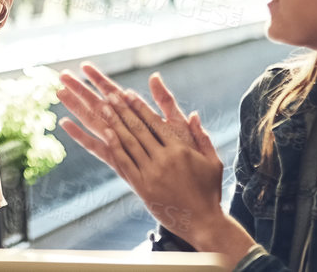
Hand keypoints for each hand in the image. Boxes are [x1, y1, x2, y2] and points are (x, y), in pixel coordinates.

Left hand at [57, 66, 250, 262]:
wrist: (202, 223)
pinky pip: (124, 162)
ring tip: (104, 108)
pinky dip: (114, 146)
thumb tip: (193, 114)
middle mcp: (164, 159)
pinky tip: (105, 133)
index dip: (140, 107)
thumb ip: (202, 137)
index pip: (155, 123)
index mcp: (180, 150)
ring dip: (115, 123)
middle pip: (138, 129)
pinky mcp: (142, 187)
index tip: (128, 94)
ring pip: (129, 143)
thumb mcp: (213, 162)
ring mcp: (152, 173)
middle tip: (110, 95)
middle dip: (123, 110)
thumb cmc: (209, 192)